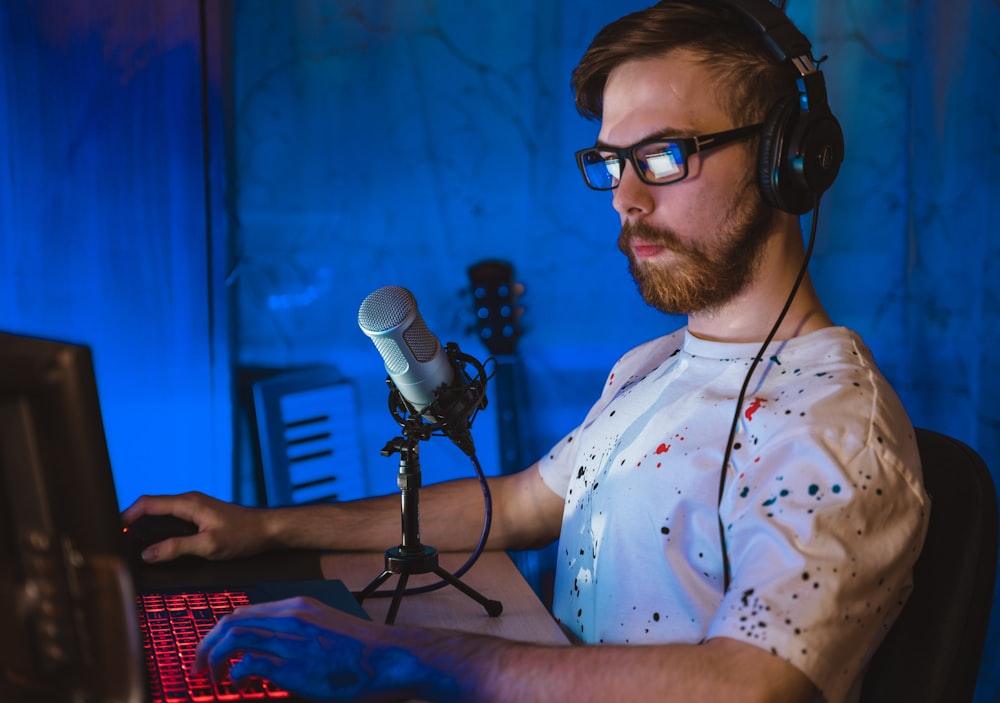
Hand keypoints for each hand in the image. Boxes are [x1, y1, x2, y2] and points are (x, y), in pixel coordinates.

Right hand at [121, 491, 270, 562]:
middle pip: (151, 507)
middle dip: (132, 522)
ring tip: (131, 544)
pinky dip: (159, 529)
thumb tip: (147, 553)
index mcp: (188, 503)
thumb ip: (177, 548)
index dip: (126, 516)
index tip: (113, 532)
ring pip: (161, 514)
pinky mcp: (200, 516)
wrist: (268, 530)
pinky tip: (156, 543)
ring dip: (145, 526)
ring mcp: (194, 508)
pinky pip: (172, 519)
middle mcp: (189, 501)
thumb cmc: (243, 536)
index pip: (148, 503)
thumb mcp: (208, 546)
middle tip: (118, 541)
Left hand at [193, 597, 437, 701]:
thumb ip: (298, 633)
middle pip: (230, 621)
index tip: (210, 650)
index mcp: (298, 606)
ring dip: (213, 659)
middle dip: (205, 645)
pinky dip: (236, 675)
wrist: (390, 658)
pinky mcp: (294, 666)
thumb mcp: (326, 628)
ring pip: (233, 637)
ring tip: (211, 679)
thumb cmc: (363, 651)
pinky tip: (239, 685)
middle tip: (198, 667)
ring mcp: (291, 640)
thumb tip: (269, 653)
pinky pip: (248, 664)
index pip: (244, 611)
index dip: (219, 632)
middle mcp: (290, 617)